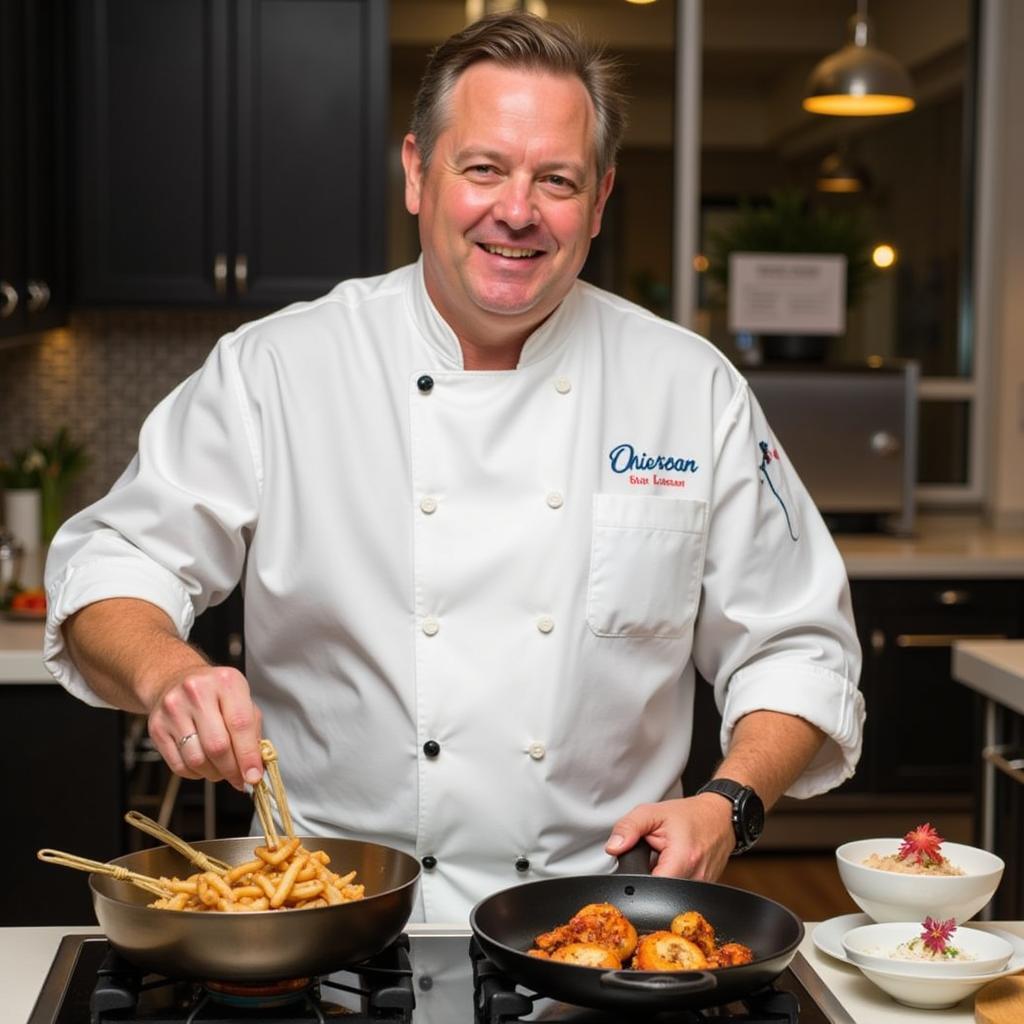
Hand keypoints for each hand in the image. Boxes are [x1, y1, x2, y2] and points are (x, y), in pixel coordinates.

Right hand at [144, 665, 264, 790]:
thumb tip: (255, 767)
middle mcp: (197, 692)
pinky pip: (179, 765)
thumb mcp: (240, 699)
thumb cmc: (214, 693)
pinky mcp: (156, 727)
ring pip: (197, 760)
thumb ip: (252, 730)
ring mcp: (173, 710)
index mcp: (226, 682)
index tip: (254, 775)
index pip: (240, 724)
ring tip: (221, 770)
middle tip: (239, 778)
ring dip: (214, 773)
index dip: (248, 755)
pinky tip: (203, 765)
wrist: (175, 680)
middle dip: (232, 770)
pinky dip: (196, 773)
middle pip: (217, 746)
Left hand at [605, 795, 735, 880]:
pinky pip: (680, 891)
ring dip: (660, 878)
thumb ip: (628, 828)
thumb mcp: (653, 812)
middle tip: (651, 857)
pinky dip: (672, 879)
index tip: (636, 865)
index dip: (637, 880)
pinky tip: (674, 865)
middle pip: (658, 891)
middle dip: (647, 876)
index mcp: (683, 858)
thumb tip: (613, 847)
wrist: (719, 816)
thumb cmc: (690, 815)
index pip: (651, 887)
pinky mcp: (704, 889)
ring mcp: (702, 886)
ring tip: (663, 860)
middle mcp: (695, 877)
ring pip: (669, 893)